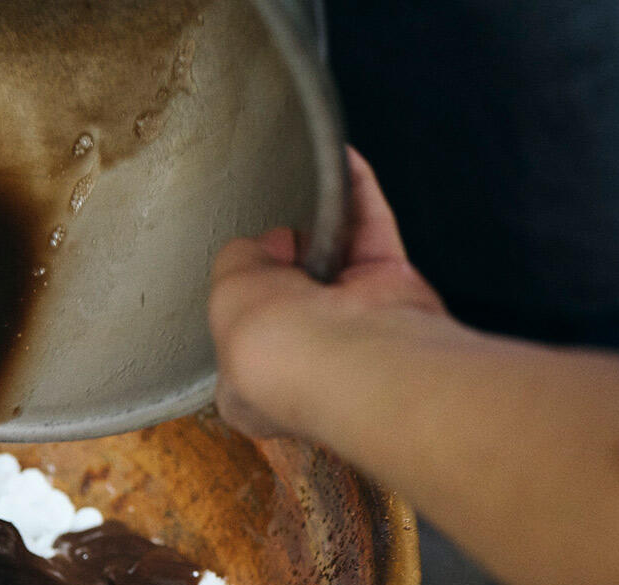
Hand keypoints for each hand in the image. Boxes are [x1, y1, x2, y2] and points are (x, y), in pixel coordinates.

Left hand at [209, 148, 449, 439]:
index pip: (240, 340)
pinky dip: (359, 194)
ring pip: (334, 258)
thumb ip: (236, 264)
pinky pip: (373, 232)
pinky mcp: (393, 292)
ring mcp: (353, 329)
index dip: (238, 302)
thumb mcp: (225, 300)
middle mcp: (306, 363)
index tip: (239, 275)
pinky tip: (345, 161)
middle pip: (292, 294)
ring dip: (321, 222)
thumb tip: (263, 246)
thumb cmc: (277, 351)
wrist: (351, 356)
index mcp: (251, 389)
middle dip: (284, 260)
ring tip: (304, 187)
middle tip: (276, 242)